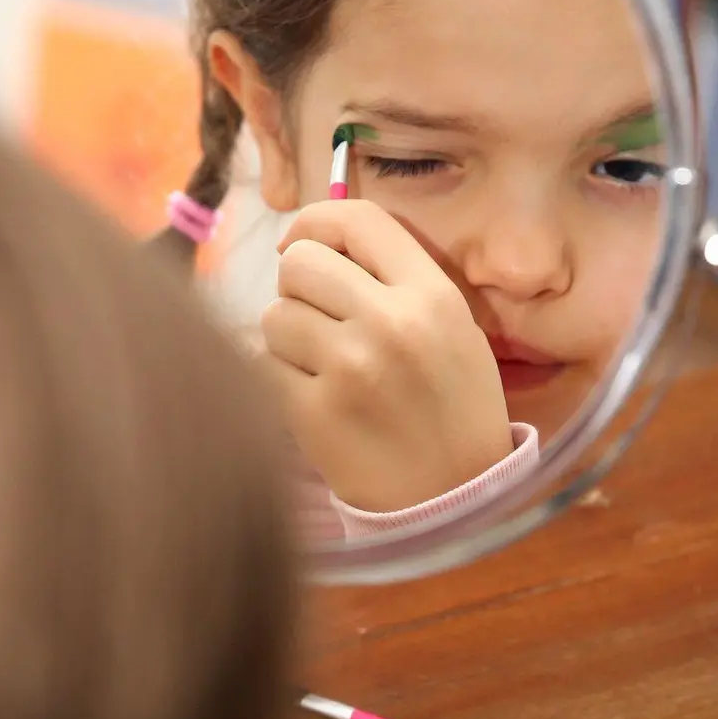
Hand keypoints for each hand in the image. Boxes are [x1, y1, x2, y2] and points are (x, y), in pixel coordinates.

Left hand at [261, 200, 512, 512]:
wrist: (454, 499)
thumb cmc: (453, 410)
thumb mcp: (454, 329)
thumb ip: (398, 279)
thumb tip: (316, 239)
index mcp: (433, 295)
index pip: (358, 219)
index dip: (315, 221)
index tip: (299, 241)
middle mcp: (392, 322)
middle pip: (300, 262)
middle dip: (296, 286)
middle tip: (315, 319)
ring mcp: (351, 367)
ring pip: (274, 314)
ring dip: (286, 339)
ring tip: (320, 368)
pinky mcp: (315, 412)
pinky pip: (263, 365)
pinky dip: (276, 379)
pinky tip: (310, 400)